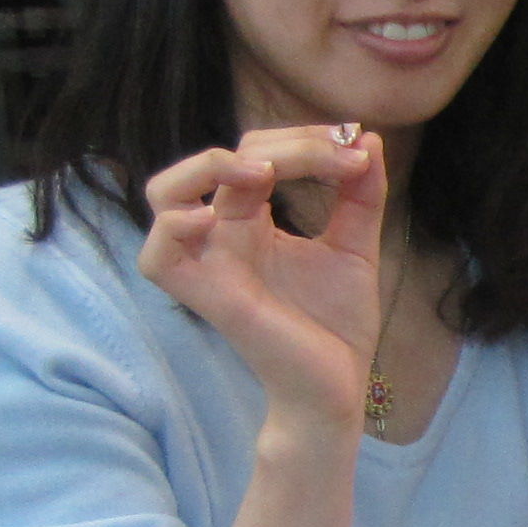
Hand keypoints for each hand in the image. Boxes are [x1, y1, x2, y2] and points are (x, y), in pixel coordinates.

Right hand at [137, 126, 389, 433]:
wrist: (339, 387)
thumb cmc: (336, 324)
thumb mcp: (356, 247)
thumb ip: (360, 196)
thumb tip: (369, 139)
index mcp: (253, 219)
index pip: (259, 152)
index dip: (305, 141)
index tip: (357, 148)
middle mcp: (224, 234)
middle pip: (223, 160)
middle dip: (283, 146)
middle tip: (334, 153)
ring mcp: (211, 264)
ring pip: (164, 195)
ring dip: (205, 167)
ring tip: (261, 170)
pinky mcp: (208, 297)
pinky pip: (158, 258)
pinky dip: (171, 230)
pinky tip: (211, 219)